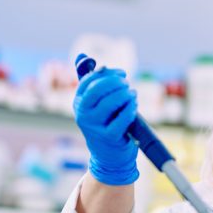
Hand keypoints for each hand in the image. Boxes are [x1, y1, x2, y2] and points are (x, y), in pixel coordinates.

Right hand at [73, 63, 138, 184]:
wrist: (108, 156)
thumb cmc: (106, 124)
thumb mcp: (97, 103)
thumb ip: (92, 80)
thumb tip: (83, 56)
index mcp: (79, 103)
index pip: (88, 80)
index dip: (105, 73)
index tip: (121, 73)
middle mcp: (83, 114)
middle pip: (97, 89)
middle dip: (115, 82)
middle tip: (127, 83)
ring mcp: (95, 127)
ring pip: (110, 103)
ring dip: (125, 94)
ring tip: (132, 94)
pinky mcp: (109, 137)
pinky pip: (121, 119)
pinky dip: (130, 109)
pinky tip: (133, 107)